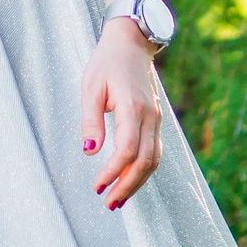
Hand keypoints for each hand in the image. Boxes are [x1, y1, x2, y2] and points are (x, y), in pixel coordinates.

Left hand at [80, 21, 167, 210]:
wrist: (131, 43)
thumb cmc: (106, 63)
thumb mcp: (90, 87)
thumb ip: (90, 120)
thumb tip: (89, 152)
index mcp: (132, 107)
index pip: (127, 150)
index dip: (113, 172)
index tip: (97, 186)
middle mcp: (150, 116)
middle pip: (145, 162)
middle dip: (127, 186)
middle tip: (109, 204)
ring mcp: (157, 119)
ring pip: (154, 160)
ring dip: (137, 183)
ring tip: (119, 200)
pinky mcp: (157, 120)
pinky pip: (155, 152)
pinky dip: (144, 170)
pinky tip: (130, 181)